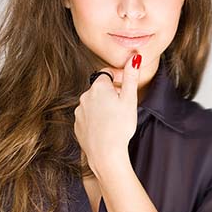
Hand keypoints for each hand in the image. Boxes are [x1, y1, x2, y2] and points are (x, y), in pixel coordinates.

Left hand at [73, 53, 141, 178]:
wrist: (106, 153)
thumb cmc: (120, 126)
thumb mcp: (130, 99)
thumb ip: (131, 76)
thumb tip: (134, 57)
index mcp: (98, 87)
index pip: (107, 73)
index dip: (118, 78)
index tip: (126, 87)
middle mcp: (85, 96)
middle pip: (100, 88)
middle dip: (111, 93)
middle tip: (124, 106)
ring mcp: (79, 112)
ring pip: (93, 103)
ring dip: (103, 106)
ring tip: (115, 119)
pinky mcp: (77, 125)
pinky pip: (87, 117)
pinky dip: (96, 119)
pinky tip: (105, 128)